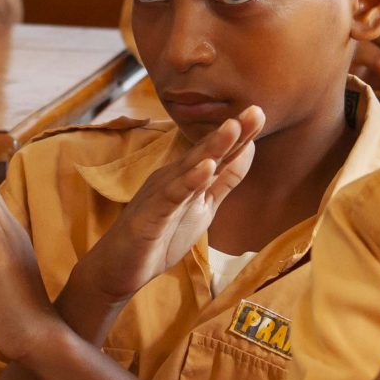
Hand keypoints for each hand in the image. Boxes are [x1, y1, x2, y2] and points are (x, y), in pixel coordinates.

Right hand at [65, 107, 264, 319]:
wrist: (118, 269)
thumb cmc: (159, 237)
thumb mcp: (202, 208)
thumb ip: (223, 182)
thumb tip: (249, 151)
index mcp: (187, 177)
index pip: (219, 154)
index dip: (240, 136)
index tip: (261, 112)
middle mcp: (173, 178)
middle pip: (207, 153)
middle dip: (231, 132)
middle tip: (256, 110)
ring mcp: (160, 194)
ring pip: (190, 168)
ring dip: (212, 147)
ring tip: (233, 127)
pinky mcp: (150, 214)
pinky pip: (172, 195)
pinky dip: (188, 180)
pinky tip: (205, 167)